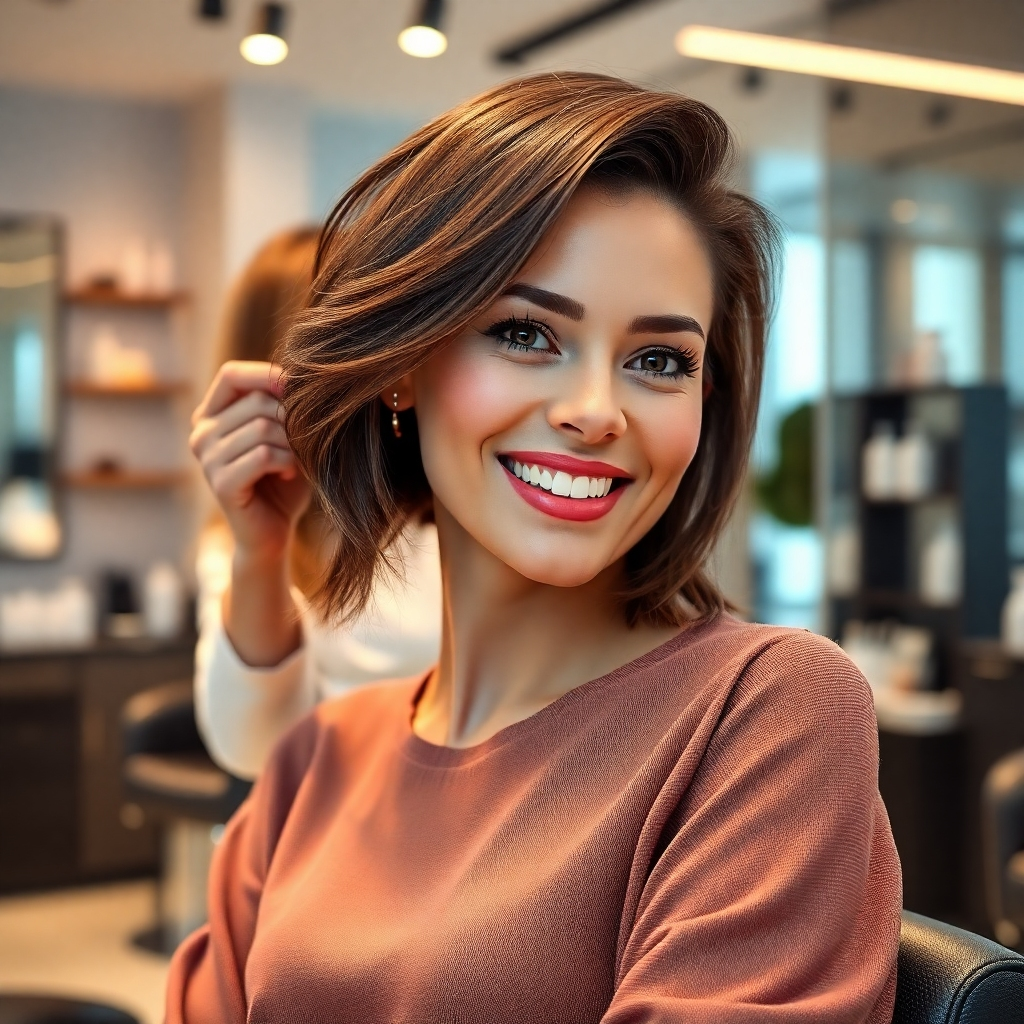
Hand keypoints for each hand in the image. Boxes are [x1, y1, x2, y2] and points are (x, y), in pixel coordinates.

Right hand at [190, 361, 310, 565]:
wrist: (273, 531)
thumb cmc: (282, 478)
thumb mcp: (283, 433)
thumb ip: (282, 404)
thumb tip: (299, 372)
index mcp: (210, 416)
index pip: (231, 374)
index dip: (267, 374)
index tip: (299, 388)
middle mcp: (201, 434)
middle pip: (256, 401)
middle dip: (291, 419)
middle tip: (303, 442)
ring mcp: (206, 460)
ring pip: (262, 428)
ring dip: (292, 444)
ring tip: (297, 460)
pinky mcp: (221, 484)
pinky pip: (263, 455)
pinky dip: (287, 462)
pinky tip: (290, 473)